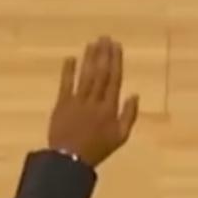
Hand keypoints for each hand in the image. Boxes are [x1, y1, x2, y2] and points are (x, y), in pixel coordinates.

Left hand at [47, 37, 139, 166]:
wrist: (69, 160)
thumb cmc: (97, 149)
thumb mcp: (120, 137)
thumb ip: (129, 115)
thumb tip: (135, 95)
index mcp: (109, 108)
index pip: (114, 79)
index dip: (116, 61)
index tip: (117, 46)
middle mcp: (95, 100)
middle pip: (100, 73)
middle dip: (103, 54)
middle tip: (105, 37)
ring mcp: (77, 101)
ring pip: (86, 75)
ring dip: (89, 58)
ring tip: (93, 43)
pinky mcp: (62, 104)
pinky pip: (66, 84)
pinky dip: (68, 70)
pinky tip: (71, 58)